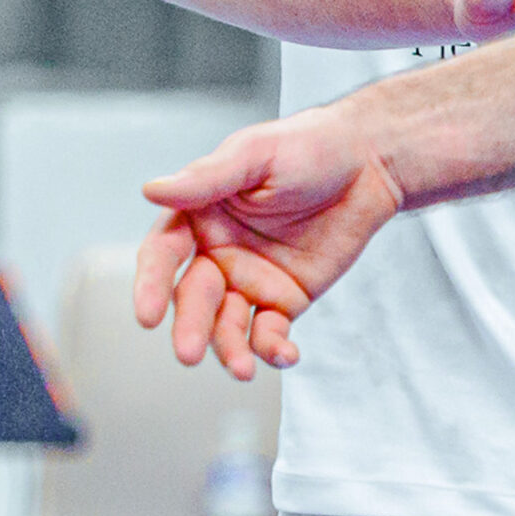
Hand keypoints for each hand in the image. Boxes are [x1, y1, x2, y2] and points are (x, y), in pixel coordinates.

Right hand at [133, 104, 401, 380]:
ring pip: (227, 324)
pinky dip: (272, 349)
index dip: (151, 284)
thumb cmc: (306, 146)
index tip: (146, 315)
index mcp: (199, 215)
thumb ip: (206, 178)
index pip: (164, 253)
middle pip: (193, 298)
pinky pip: (270, 332)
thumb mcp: (254, 154)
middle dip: (189, 326)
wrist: (367, 163)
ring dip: (229, 348)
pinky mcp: (285, 300)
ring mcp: (250, 279)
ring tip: (241, 369)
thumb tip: (151, 190)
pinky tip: (284, 355)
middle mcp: (217, 252)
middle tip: (188, 353)